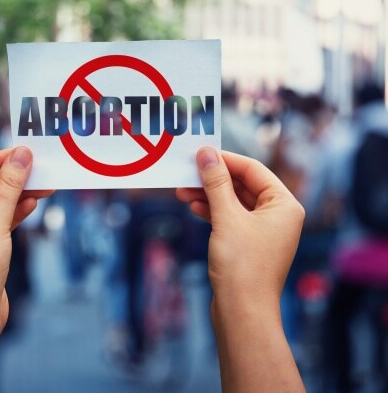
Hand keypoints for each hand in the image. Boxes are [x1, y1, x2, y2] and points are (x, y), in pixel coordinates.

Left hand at [0, 147, 51, 336]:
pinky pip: (0, 220)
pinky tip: (33, 203)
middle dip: (13, 178)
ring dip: (19, 194)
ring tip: (45, 185)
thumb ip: (10, 185)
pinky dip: (16, 211)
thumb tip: (22, 155)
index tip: (24, 150)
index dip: (0, 159)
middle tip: (40, 167)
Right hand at [176, 148, 304, 311]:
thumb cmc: (242, 265)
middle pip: (243, 185)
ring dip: (209, 195)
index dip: (225, 159)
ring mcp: (264, 231)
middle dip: (213, 179)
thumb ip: (216, 182)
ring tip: (182, 191)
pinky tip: (194, 207)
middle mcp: (278, 216)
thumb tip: (206, 153)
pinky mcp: (249, 244)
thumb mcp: (226, 217)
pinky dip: (212, 211)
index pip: (254, 169)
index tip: (200, 153)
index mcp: (284, 205)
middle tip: (187, 171)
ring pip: (234, 202)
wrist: (242, 313)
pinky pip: (230, 218)